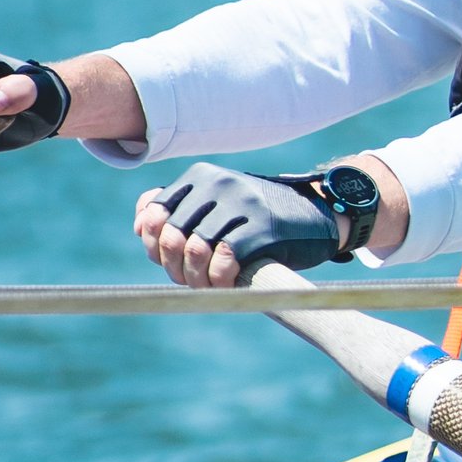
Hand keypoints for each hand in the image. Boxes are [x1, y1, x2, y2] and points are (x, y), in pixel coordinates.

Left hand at [137, 165, 353, 286]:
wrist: (320, 214)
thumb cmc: (262, 214)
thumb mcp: (220, 201)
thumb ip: (181, 208)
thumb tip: (141, 227)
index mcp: (202, 175)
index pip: (154, 211)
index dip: (154, 244)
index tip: (169, 261)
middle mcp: (219, 185)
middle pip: (171, 234)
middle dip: (174, 266)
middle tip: (190, 281)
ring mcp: (241, 205)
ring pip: (194, 250)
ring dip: (196, 279)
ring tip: (208, 286)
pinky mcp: (262, 229)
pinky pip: (224, 260)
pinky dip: (219, 280)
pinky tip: (228, 284)